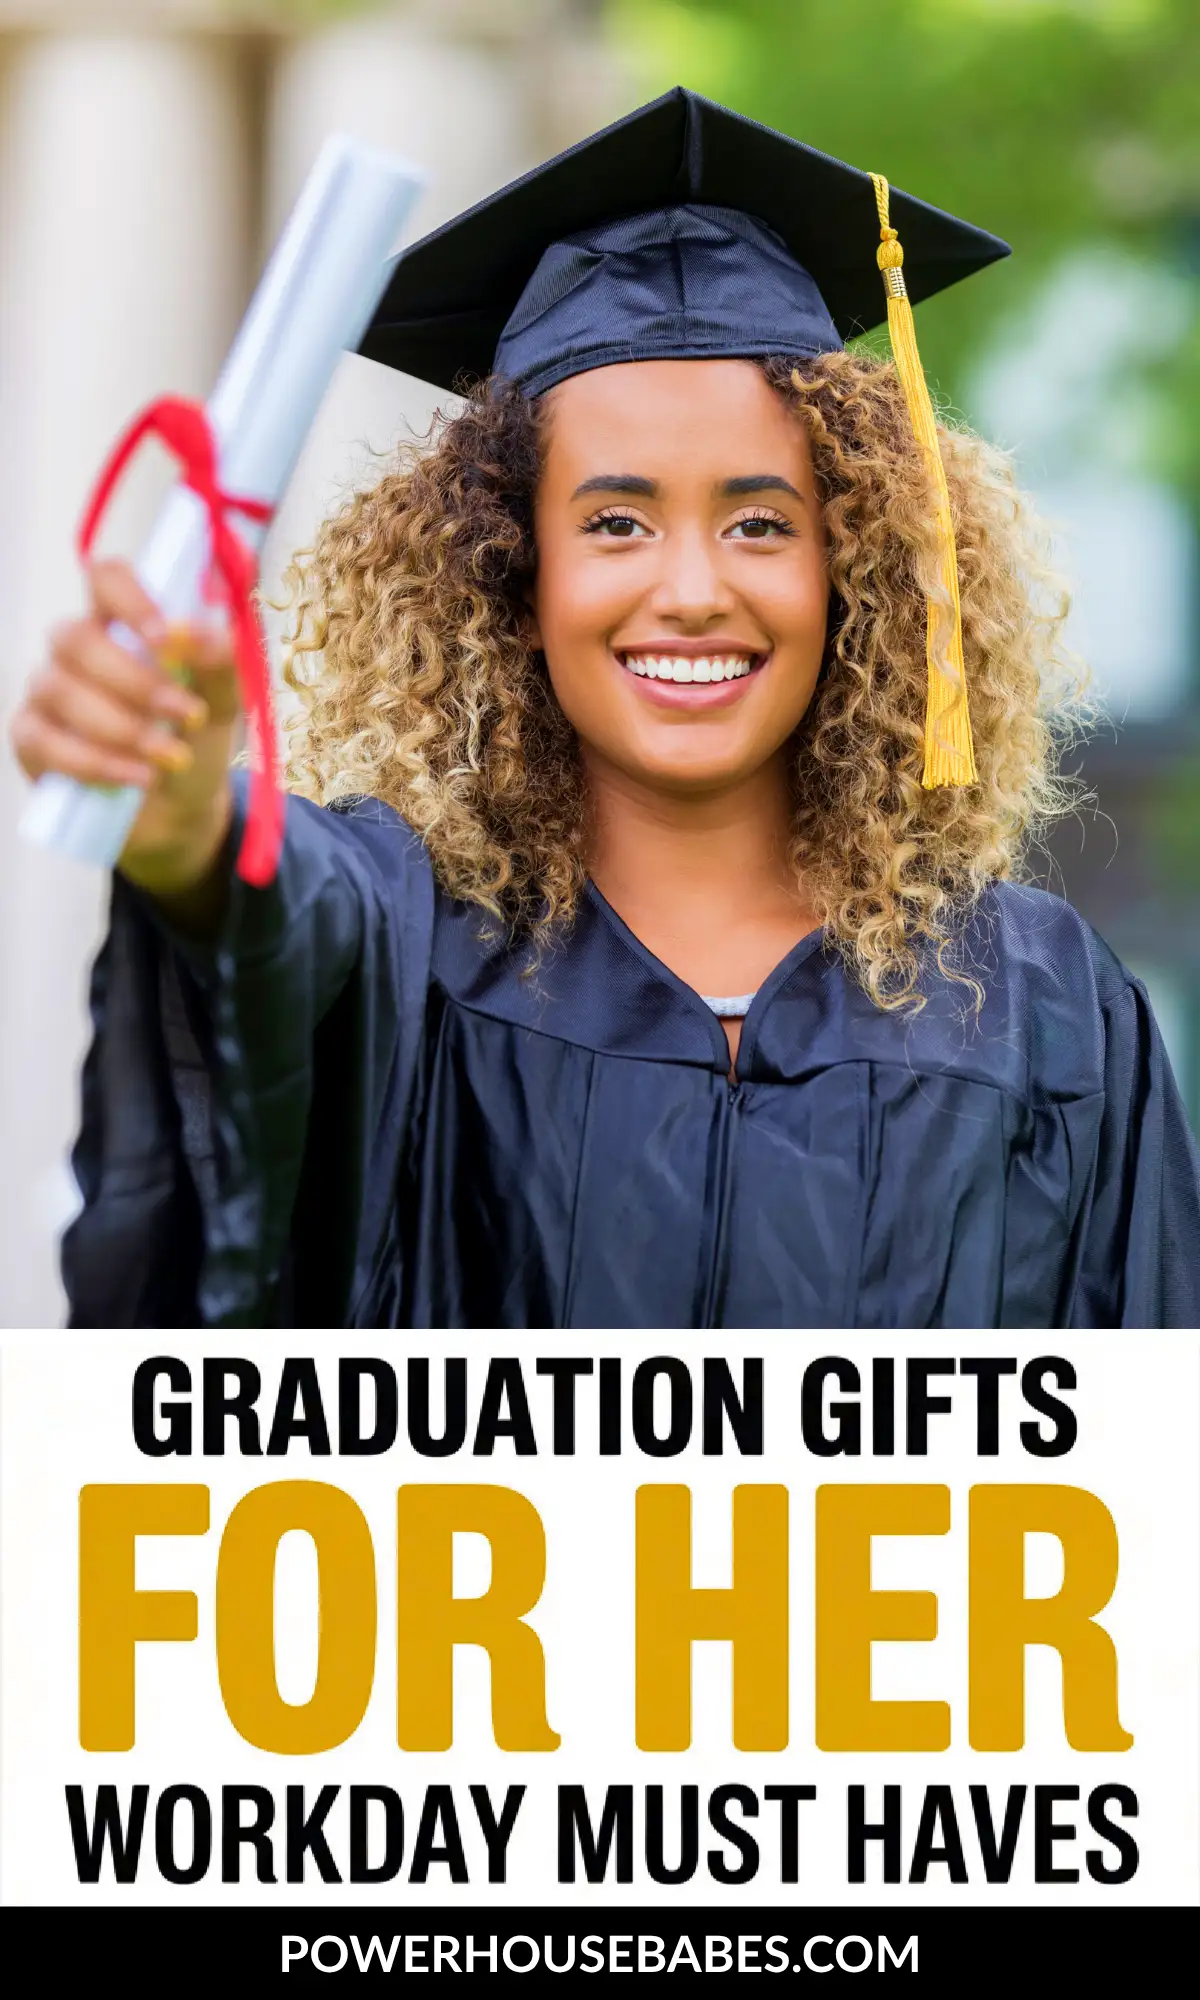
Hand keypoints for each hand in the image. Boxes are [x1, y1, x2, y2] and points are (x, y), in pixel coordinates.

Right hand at [11, 558, 240, 898]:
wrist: (180, 809)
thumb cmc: (194, 739)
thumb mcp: (224, 702)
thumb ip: (220, 661)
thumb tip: (198, 632)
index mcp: (123, 622)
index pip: (106, 578)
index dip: (128, 599)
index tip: (166, 638)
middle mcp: (76, 648)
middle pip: (77, 637)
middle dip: (136, 681)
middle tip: (188, 716)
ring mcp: (47, 691)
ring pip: (59, 689)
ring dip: (121, 726)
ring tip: (171, 758)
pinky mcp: (31, 739)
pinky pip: (44, 741)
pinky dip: (95, 762)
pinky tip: (138, 777)